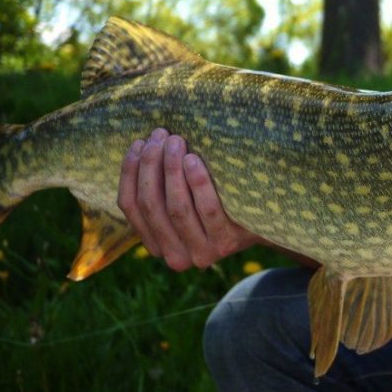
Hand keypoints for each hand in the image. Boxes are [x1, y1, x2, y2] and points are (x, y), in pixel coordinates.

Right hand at [118, 129, 260, 270]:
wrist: (261, 222)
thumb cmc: (214, 202)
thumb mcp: (183, 200)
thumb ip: (161, 188)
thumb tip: (142, 147)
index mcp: (156, 245)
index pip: (130, 206)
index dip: (130, 172)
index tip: (138, 143)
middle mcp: (174, 255)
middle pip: (151, 205)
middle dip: (151, 165)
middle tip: (159, 136)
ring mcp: (201, 253)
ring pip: (177, 208)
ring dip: (172, 170)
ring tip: (176, 141)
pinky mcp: (226, 243)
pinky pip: (208, 209)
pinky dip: (198, 183)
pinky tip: (194, 160)